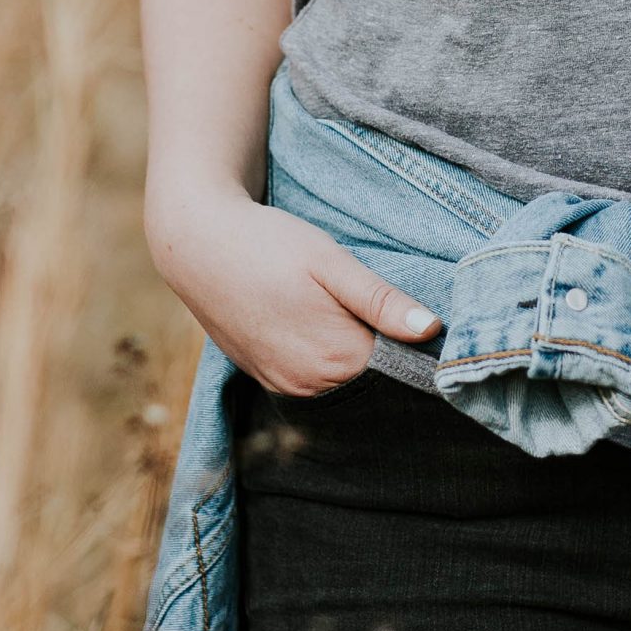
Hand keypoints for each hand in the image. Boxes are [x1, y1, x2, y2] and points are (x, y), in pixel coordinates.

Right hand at [145, 181, 443, 396]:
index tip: (416, 311)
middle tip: (375, 300)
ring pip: (342, 377)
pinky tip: (319, 321)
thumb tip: (432, 330)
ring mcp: (284, 385)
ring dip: (352, 350)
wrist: (197, 244)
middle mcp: (309, 385)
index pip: (400, 364)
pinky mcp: (267, 378)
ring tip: (342, 305)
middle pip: (371, 374)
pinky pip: (313, 377)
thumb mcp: (331, 262)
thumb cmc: (268, 244)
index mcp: (335, 358)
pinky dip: (325, 356)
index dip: (412, 338)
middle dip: (384, 345)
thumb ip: (381, 300)